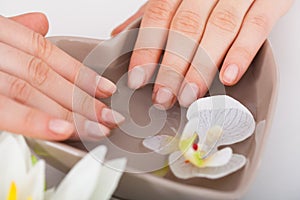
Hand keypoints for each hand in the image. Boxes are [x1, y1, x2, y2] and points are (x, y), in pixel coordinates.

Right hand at [0, 13, 124, 140]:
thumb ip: (17, 31)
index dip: (81, 74)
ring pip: (33, 92)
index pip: (47, 54)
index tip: (108, 90)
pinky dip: (36, 121)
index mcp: (1, 34)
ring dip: (70, 112)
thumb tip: (41, 22)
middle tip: (109, 117)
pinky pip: (7, 111)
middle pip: (46, 75)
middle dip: (82, 99)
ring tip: (96, 128)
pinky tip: (63, 130)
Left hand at [113, 0, 292, 108]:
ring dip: (202, 66)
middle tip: (164, 96)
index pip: (158, 16)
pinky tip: (228, 76)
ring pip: (219, 29)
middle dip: (173, 66)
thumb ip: (153, 15)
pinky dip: (241, 52)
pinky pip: (256, 26)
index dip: (147, 48)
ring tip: (189, 94)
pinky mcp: (270, 1)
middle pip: (186, 28)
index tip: (139, 78)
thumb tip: (120, 35)